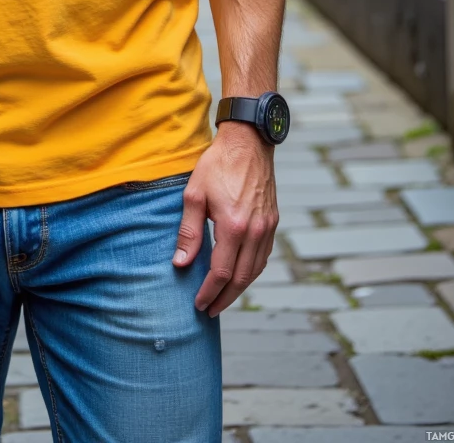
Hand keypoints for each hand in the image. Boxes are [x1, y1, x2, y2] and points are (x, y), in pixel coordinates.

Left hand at [173, 123, 278, 316]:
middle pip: (240, 279)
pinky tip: (240, 274)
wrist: (248, 142)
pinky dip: (252, 271)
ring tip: (223, 298)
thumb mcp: (194, 194)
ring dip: (239, 289)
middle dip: (224, 298)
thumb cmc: (217, 164)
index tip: (199, 304)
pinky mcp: (273, 221)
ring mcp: (267, 227)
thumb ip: (189, 231)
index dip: (209, 292)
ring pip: (255, 271)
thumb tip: (181, 263)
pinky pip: (263, 256)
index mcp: (233, 227)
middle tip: (210, 310)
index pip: (221, 272)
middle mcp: (255, 232)